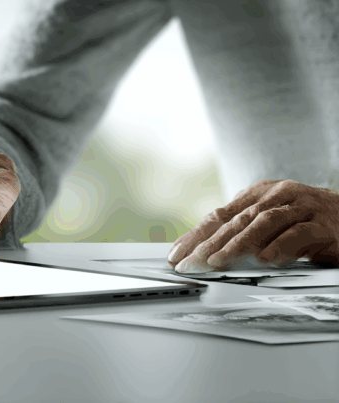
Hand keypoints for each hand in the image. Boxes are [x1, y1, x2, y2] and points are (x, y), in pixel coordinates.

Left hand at [167, 180, 338, 272]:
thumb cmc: (308, 221)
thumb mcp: (271, 222)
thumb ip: (244, 231)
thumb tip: (205, 251)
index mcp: (261, 193)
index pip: (220, 215)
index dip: (196, 235)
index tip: (177, 254)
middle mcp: (279, 196)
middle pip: (237, 219)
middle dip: (209, 243)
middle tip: (190, 263)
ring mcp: (302, 208)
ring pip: (263, 223)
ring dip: (237, 243)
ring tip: (217, 261)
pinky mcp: (322, 226)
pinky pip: (297, 234)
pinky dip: (279, 246)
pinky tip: (265, 259)